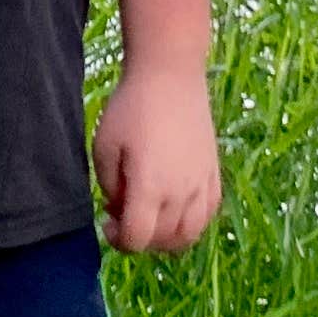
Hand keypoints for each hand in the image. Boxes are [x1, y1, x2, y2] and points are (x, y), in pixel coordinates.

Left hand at [93, 56, 222, 254]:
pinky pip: (208, 214)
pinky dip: (190, 222)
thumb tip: (121, 208)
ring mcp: (202, 184)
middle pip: (162, 241)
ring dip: (166, 238)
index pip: (137, 239)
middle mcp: (181, 193)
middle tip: (122, 212)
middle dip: (138, 237)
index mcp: (150, 187)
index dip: (119, 240)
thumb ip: (109, 188)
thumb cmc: (131, 108)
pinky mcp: (214, 174)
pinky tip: (175, 207)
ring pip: (189, 235)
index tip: (108, 220)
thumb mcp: (104, 147)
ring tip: (151, 216)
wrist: (170, 75)